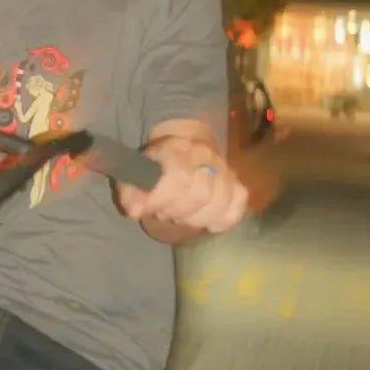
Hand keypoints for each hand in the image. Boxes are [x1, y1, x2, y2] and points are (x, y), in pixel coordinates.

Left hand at [117, 132, 248, 237]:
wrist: (184, 152)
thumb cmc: (156, 170)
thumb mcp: (135, 176)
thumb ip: (130, 193)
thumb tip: (134, 212)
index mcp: (177, 147)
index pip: (179, 176)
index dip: (163, 199)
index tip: (148, 209)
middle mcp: (205, 155)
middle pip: (201, 193)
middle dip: (177, 211)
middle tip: (165, 212)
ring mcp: (225, 169)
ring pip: (220, 202)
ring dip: (196, 218)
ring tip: (182, 215)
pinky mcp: (238, 185)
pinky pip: (238, 205)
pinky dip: (223, 219)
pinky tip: (208, 221)